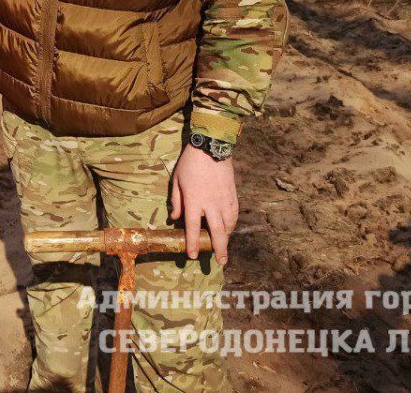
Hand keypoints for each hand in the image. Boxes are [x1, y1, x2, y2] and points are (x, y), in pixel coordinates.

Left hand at [170, 144, 238, 265]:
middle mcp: (211, 204)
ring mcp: (224, 200)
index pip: (192, 227)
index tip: (193, 255)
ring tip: (224, 247)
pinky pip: (234, 215)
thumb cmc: (190, 164)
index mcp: (194, 201)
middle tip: (220, 262)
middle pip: (217, 232)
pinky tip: (229, 229)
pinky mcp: (233, 195)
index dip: (192, 243)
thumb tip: (176, 218)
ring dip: (226, 238)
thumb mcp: (176, 181)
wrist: (211, 148)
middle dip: (218, 249)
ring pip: (228, 225)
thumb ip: (176, 201)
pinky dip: (232, 225)